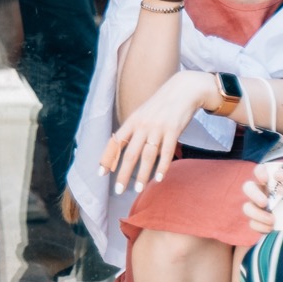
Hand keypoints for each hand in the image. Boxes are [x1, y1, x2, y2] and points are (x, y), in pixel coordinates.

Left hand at [100, 70, 220, 191]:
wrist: (181, 90)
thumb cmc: (160, 106)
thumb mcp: (142, 115)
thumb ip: (133, 131)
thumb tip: (122, 149)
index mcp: (132, 121)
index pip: (115, 142)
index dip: (108, 158)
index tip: (101, 173)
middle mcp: (142, 125)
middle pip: (130, 153)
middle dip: (123, 173)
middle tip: (118, 190)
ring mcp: (158, 128)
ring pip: (147, 156)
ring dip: (142, 174)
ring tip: (138, 189)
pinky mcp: (173, 130)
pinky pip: (166, 152)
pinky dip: (162, 166)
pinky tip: (158, 179)